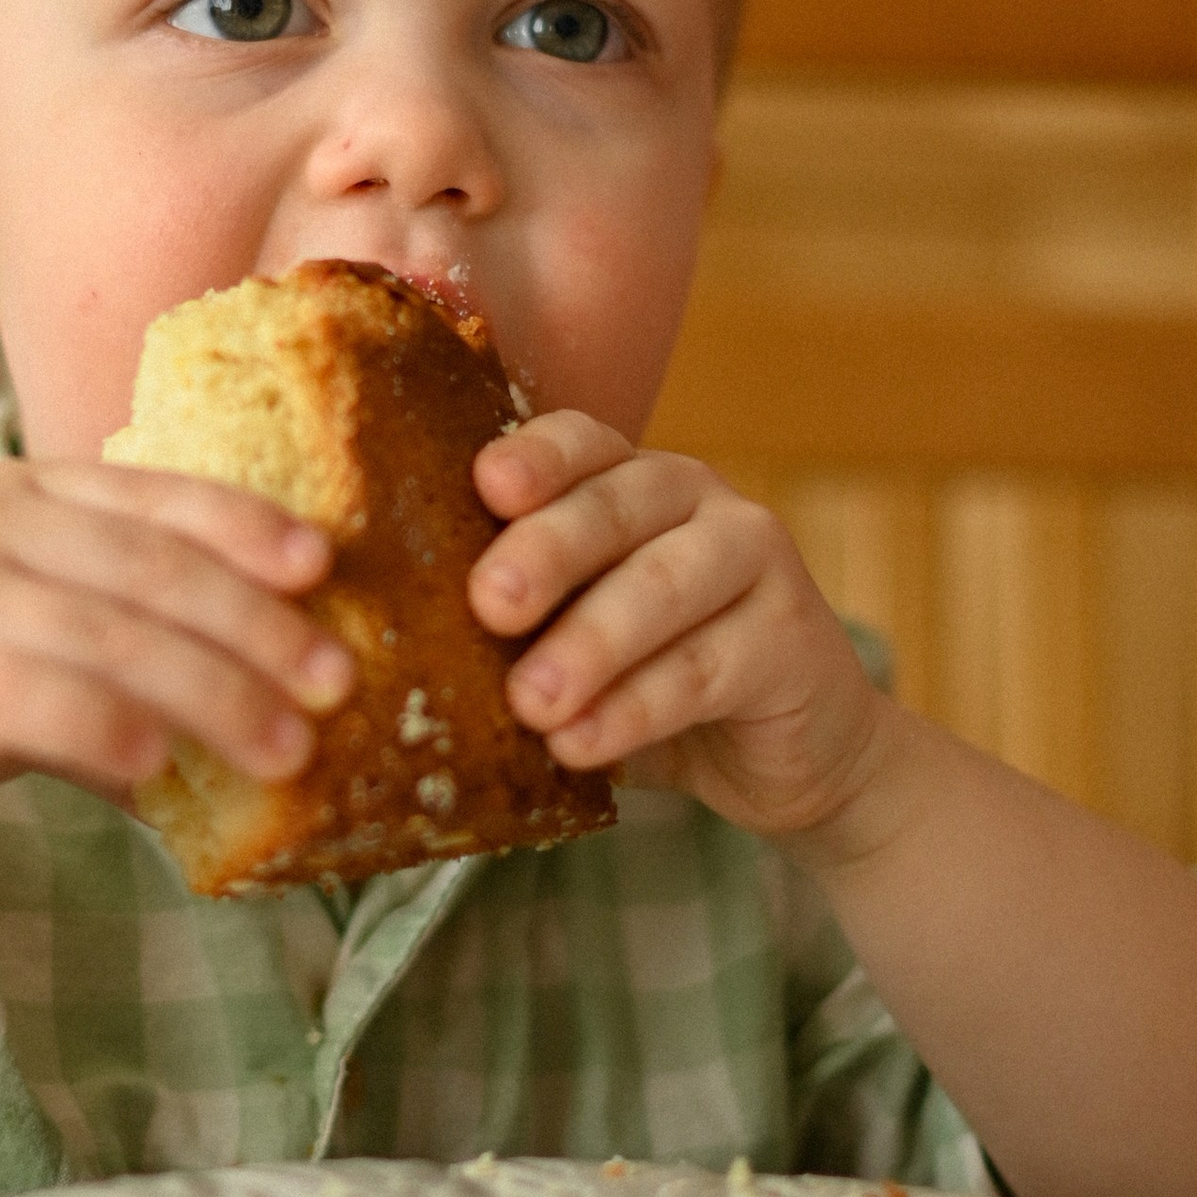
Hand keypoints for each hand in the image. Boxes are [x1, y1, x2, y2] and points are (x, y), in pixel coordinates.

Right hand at [0, 460, 352, 801]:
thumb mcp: (10, 620)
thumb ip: (110, 631)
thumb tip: (253, 687)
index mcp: (13, 496)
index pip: (150, 492)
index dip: (241, 524)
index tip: (321, 566)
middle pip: (148, 568)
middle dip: (255, 625)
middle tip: (334, 682)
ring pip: (108, 635)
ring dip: (211, 693)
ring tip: (284, 748)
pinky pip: (26, 701)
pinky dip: (104, 731)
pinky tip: (158, 774)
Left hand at [469, 413, 893, 842]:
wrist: (791, 754)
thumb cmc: (655, 685)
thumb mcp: (579, 645)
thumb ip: (518, 630)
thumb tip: (402, 654)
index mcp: (631, 483)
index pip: (581, 443)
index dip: (536, 458)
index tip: (486, 485)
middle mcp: (699, 501)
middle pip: (616, 507)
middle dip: (547, 552)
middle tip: (489, 602)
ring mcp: (756, 560)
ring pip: (664, 585)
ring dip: (592, 642)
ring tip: (531, 703)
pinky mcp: (794, 638)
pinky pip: (706, 668)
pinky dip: (637, 709)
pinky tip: (582, 745)